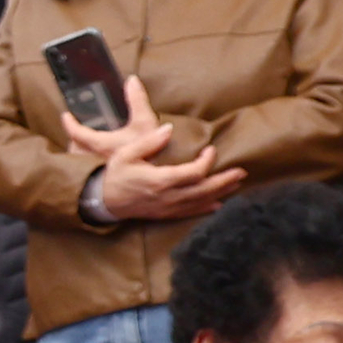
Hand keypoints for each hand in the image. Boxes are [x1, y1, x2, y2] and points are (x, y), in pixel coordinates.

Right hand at [58, 78, 243, 224]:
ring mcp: (167, 207)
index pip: (194, 172)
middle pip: (204, 190)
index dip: (206, 161)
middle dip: (224, 180)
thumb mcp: (126, 153)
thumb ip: (149, 141)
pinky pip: (190, 213)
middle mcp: (167, 196)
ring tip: (236, 183)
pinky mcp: (165, 213)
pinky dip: (206, 208)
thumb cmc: (114, 174)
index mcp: (160, 180)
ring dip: (220, 193)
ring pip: (200, 202)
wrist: (101, 200)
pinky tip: (218, 204)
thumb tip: (168, 129)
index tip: (211, 149)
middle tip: (241, 171)